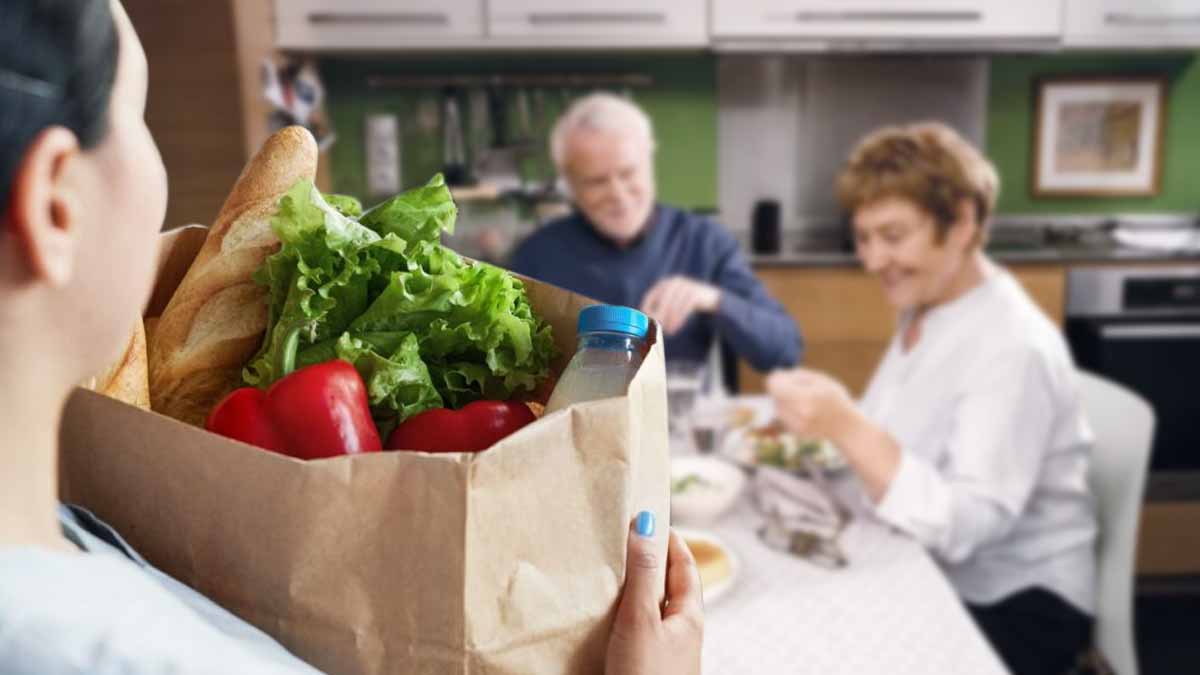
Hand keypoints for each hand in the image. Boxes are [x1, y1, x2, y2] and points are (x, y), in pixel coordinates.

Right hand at [606, 514, 702, 674]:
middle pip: (668, 588)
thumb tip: (647, 521)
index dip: (669, 540)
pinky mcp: (644, 669)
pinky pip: (636, 633)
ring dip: (634, 591)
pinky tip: (605, 619)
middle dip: (650, 563)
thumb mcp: (642, 618)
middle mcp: (681, 634)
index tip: (651, 516)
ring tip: (610, 573)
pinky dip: (623, 617)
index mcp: (690, 618)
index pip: (684, 566)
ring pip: (651, 611)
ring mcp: (664, 654)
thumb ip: (642, 572)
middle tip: (626, 539)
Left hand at [640, 277, 720, 335]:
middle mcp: (674, 283)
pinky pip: (685, 306)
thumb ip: (660, 312)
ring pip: (674, 304)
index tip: (646, 324)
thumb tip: (648, 324)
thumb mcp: (672, 305)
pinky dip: (679, 318)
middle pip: (662, 300)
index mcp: (664, 284)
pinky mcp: (695, 292)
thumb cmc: (686, 304)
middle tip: (656, 328)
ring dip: (669, 319)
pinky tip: (675, 327)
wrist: (710, 298)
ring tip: (667, 331)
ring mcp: (685, 286)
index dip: (647, 310)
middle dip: (658, 315)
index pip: (650, 297)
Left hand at [766, 368, 859, 444]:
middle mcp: (800, 414)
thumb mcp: (820, 380)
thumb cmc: (835, 398)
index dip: (776, 378)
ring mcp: (797, 426)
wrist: (847, 427)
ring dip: (784, 401)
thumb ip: (797, 375)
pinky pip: (783, 418)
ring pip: (777, 408)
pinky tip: (804, 411)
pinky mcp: (796, 433)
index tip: (781, 374)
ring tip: (804, 400)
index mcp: (806, 398)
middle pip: (775, 396)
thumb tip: (776, 375)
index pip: (775, 386)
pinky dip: (789, 412)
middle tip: (799, 388)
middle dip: (783, 389)